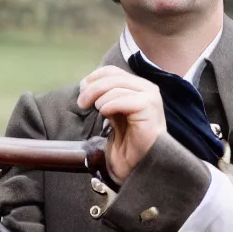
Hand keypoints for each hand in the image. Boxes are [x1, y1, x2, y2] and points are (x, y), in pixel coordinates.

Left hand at [77, 66, 165, 180]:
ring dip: (100, 99)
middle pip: (112, 77)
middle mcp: (147, 88)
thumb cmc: (126, 137)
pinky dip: (109, 105)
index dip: (93, 78)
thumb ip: (103, 95)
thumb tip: (85, 83)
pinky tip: (106, 114)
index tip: (81, 90)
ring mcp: (150, 97)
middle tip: (81, 103)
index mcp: (137, 85)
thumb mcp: (111, 110)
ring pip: (116, 87)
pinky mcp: (150, 109)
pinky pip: (123, 99)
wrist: (138, 161)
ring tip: (98, 112)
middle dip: (92, 88)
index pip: (111, 71)